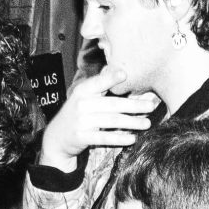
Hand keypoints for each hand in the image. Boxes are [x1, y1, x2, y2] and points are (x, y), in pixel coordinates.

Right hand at [39, 75, 157, 170]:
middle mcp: (81, 104)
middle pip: (112, 104)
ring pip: (111, 121)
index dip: (110, 78)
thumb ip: (99, 85)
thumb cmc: (77, 112)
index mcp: (82, 91)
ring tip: (147, 124)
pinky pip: (104, 137)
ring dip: (132, 122)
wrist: (57, 136)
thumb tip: (119, 70)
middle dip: (134, 106)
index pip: (98, 82)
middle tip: (151, 106)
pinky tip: (132, 138)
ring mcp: (81, 122)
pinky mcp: (82, 137)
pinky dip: (119, 138)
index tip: (125, 74)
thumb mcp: (83, 96)